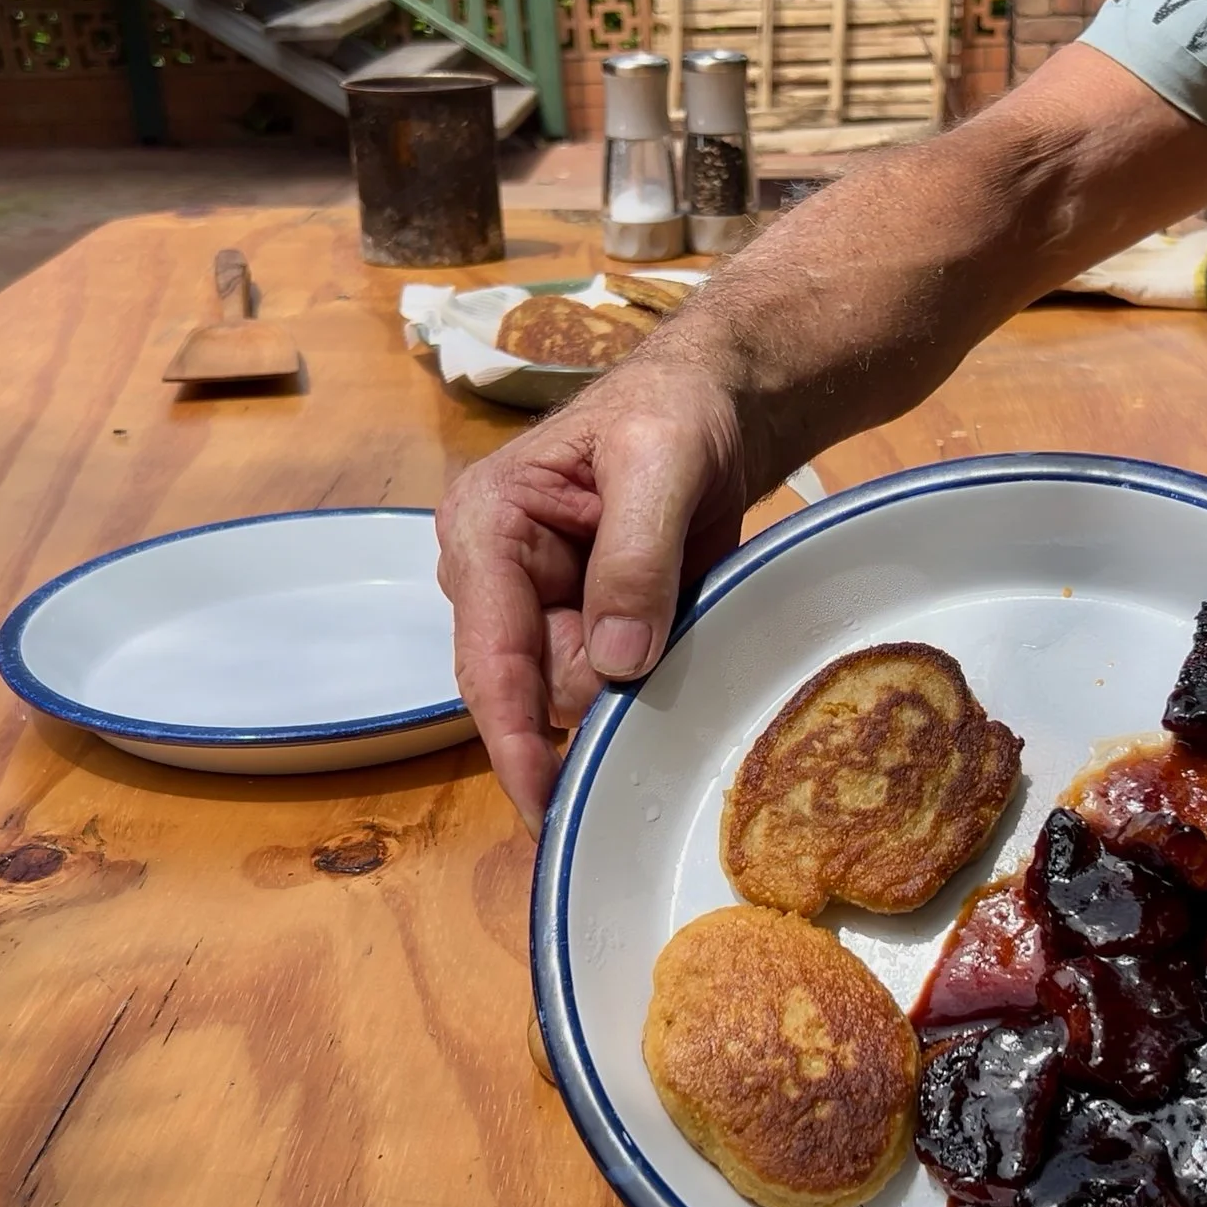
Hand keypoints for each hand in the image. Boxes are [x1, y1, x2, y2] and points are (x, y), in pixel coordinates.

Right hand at [435, 358, 757, 829]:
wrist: (720, 401)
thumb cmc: (674, 409)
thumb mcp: (660, 462)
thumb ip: (636, 557)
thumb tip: (615, 664)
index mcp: (485, 528)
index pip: (488, 655)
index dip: (515, 738)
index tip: (545, 805)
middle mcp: (494, 578)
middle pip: (531, 689)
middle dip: (596, 693)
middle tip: (668, 630)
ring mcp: (538, 607)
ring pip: (573, 694)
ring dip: (632, 681)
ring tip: (680, 602)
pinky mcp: (582, 624)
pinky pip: (608, 683)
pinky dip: (648, 676)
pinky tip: (677, 628)